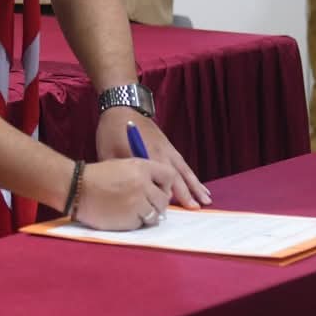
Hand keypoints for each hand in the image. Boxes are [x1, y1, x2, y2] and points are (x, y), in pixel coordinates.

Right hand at [74, 157, 175, 229]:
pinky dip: (134, 222)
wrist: (77, 188)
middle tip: (146, 204)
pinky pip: (140, 223)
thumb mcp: (123, 166)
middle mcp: (142, 185)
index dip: (166, 185)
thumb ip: (143, 175)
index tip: (160, 190)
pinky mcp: (129, 219)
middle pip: (164, 199)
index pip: (169, 176)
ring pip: (155, 215)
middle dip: (158, 204)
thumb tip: (161, 190)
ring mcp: (137, 203)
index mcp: (141, 168)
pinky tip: (122, 215)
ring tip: (133, 210)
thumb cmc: (98, 176)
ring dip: (147, 214)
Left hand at [96, 107, 211, 207]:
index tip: (169, 208)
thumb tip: (124, 192)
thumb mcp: (108, 152)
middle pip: (176, 175)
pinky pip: (183, 164)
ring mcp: (167, 149)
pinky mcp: (169, 146)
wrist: (123, 106)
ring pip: (184, 170)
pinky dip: (192, 175)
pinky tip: (198, 184)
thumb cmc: (112, 130)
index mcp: (146, 155)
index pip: (158, 179)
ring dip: (195, 185)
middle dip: (186, 192)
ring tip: (206, 200)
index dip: (164, 194)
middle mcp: (161, 152)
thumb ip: (120, 172)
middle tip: (196, 208)